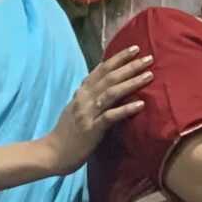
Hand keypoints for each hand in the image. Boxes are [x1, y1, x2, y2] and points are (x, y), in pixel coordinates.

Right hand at [42, 44, 153, 172]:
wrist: (52, 153)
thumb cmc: (68, 133)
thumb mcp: (78, 108)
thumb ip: (91, 96)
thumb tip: (109, 86)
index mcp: (82, 93)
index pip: (101, 70)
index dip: (118, 58)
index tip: (135, 48)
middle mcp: (84, 99)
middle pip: (109, 77)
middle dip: (130, 66)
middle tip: (148, 58)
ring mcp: (87, 113)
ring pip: (111, 93)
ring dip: (131, 83)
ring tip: (149, 75)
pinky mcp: (92, 129)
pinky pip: (111, 116)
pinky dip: (126, 109)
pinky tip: (141, 105)